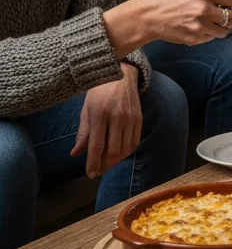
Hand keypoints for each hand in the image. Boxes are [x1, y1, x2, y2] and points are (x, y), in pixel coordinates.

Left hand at [70, 63, 142, 177]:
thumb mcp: (86, 109)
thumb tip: (75, 154)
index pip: (96, 145)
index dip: (93, 162)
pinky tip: (119, 154)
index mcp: (99, 114)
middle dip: (105, 164)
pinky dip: (127, 151)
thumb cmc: (99, 91)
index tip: (90, 174)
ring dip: (116, 160)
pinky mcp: (139, 118)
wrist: (121, 74)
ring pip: (125, 148)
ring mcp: (130, 118)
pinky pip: (135, 141)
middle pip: (112, 150)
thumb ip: (82, 133)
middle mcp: (117, 117)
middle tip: (98, 170)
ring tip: (107, 163)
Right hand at [141, 0, 231, 43]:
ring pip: (224, 31)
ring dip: (220, 27)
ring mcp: (200, 26)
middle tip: (222, 14)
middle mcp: (204, 10)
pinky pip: (211, 38)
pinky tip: (197, 27)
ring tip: (209, 21)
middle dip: (230, 16)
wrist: (148, 16)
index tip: (226, 1)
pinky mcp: (195, 39)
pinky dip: (207, 34)